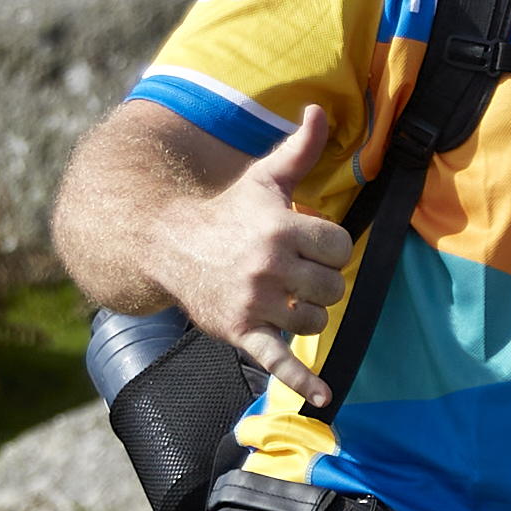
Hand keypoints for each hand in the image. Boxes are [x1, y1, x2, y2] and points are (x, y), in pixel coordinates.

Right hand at [174, 103, 351, 398]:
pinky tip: (326, 398)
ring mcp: (255, 302)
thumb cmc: (228, 212)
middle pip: (332, 287)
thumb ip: (299, 148)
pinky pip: (278, 362)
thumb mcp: (264, 178)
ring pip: (314, 321)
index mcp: (280, 227)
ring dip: (309, 315)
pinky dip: (302, 383)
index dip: (331, 249)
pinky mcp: (242, 332)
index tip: (311, 246)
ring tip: (287, 299)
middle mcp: (268, 265)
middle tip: (297, 273)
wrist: (171, 244)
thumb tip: (321, 112)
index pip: (339, 248)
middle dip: (321, 282)